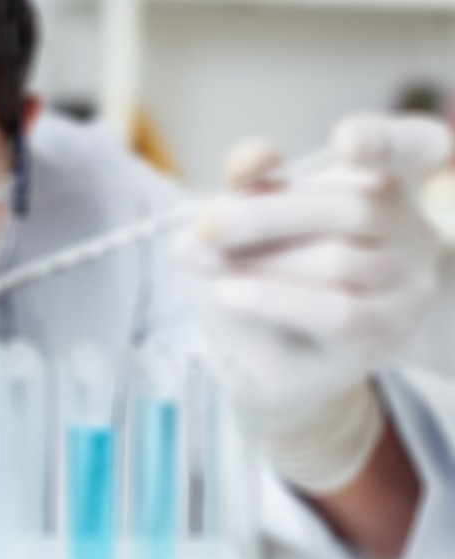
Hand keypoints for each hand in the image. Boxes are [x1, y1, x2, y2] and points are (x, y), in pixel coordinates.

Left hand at [177, 114, 450, 492]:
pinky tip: (227, 292)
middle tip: (206, 224)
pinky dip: (272, 298)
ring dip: (259, 260)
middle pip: (352, 207)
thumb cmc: (255, 273)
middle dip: (267, 215)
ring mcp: (407, 287)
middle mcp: (413, 233)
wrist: (254, 358)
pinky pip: (334, 311)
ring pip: (338, 259)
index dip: (385, 140)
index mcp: (387, 185)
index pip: (414, 146)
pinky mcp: (385, 335)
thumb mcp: (245, 221)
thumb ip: (251, 184)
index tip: (345, 140)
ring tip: (204, 264)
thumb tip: (249, 161)